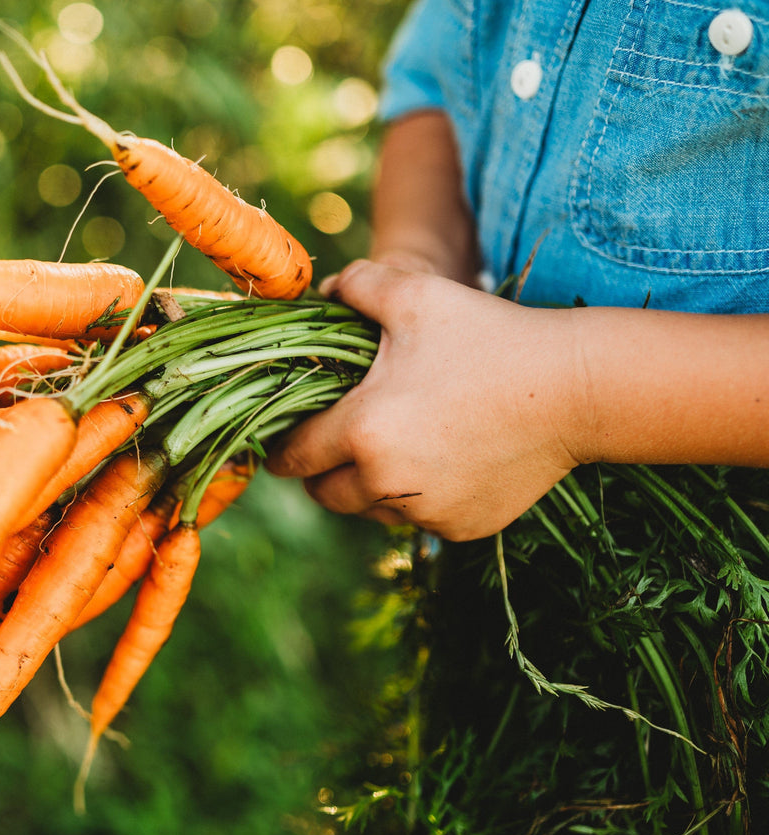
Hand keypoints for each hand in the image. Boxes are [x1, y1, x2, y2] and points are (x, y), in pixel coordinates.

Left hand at [266, 260, 583, 540]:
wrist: (575, 390)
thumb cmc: (490, 336)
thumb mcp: (415, 296)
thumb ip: (355, 286)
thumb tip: (318, 290)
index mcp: (362, 432)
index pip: (293, 456)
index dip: (279, 446)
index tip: (279, 438)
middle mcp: (388, 484)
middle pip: (324, 494)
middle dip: (320, 471)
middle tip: (333, 442)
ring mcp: (427, 513)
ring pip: (370, 511)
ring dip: (367, 487)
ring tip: (389, 446)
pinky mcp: (461, 529)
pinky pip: (418, 519)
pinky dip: (417, 499)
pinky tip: (440, 459)